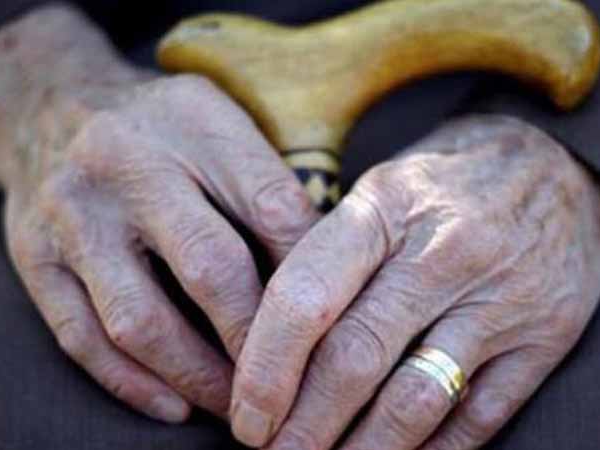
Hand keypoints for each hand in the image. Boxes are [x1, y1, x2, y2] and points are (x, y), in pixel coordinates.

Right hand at [0, 6, 317, 422]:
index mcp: (191, 121)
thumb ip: (265, 185)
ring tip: (235, 405)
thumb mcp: (218, 121)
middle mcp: (125, 165)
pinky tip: (174, 405)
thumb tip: (317, 276)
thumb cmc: (158, 125)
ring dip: (196, 377)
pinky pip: (81, 338)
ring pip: (139, 320)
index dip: (307, 277)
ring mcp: (73, 216)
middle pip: (209, 267)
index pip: (271, 208)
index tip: (329, 325)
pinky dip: (132, 385)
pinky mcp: (34, 258)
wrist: (48, 106)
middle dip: (254, 338)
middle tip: (288, 382)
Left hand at [230, 115, 599, 448]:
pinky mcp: (542, 340)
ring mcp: (499, 302)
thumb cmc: (442, 182)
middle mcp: (442, 255)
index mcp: (384, 208)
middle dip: (303, 422)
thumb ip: (326, 257)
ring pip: (413, 400)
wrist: (551, 164)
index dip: (265, 367)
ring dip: (359, 449)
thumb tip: (266, 342)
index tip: (246, 412)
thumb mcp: (377, 189)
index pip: (307, 296)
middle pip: (354, 358)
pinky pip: (477, 418)